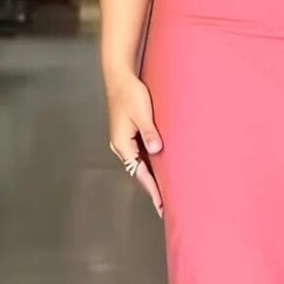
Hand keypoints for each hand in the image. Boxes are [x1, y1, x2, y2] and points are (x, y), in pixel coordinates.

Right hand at [106, 70, 163, 216]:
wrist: (119, 78)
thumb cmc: (130, 93)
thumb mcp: (142, 113)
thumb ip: (149, 133)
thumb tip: (157, 152)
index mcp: (122, 143)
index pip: (139, 172)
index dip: (152, 189)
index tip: (161, 205)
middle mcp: (120, 145)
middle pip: (138, 172)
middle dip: (151, 188)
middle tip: (164, 205)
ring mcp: (123, 140)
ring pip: (138, 163)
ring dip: (150, 176)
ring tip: (163, 191)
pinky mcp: (128, 134)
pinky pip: (139, 153)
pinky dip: (149, 164)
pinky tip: (158, 167)